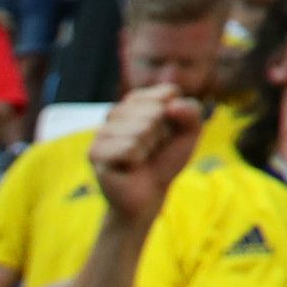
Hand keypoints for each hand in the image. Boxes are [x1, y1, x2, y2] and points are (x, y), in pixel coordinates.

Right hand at [89, 82, 206, 225]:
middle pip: (156, 111)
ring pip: (142, 129)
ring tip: (141, 157)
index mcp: (137, 100)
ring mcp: (102, 131)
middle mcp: (116, 111)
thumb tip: (171, 107)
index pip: (169, 93)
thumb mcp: (190, 133)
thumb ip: (192, 112)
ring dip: (149, 148)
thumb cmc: (166, 159)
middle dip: (163, 134)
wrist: (149, 193)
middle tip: (152, 149)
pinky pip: (129, 148)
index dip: (177, 117)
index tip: (168, 133)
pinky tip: (130, 166)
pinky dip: (138, 160)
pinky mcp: (95, 151)